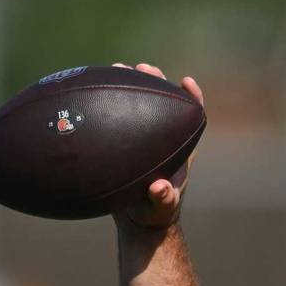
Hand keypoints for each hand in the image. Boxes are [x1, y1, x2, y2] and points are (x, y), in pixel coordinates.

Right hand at [110, 62, 204, 230]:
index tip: (187, 81)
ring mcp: (143, 137)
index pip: (192, 118)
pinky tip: (92, 89)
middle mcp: (163, 138)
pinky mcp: (123, 141)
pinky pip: (117, 117)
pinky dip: (108, 102)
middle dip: (156, 80)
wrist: (138, 219)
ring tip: (117, 67)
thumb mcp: (160, 208)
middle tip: (143, 67)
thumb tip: (160, 187)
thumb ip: (163, 199)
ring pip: (139, 104)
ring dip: (132, 84)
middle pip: (164, 102)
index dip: (193, 99)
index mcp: (180, 149)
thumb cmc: (155, 213)